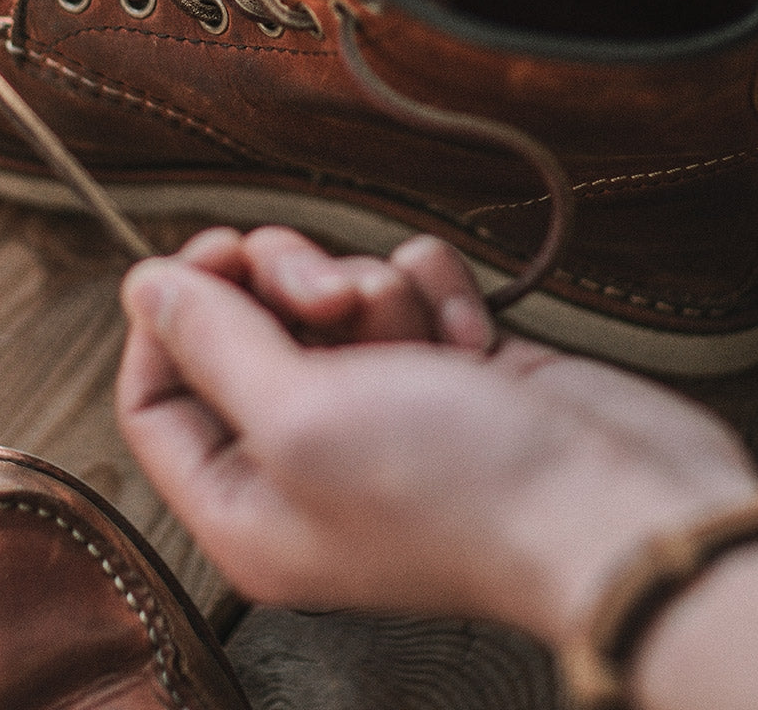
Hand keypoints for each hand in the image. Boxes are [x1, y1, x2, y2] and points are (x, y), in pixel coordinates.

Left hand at [116, 227, 756, 649]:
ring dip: (371, 290)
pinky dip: (431, 291)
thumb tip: (143, 284)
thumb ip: (210, 344)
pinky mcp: (440, 364)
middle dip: (288, 283)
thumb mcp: (299, 416)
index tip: (212, 255)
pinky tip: (467, 336)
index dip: (172, 314)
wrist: (614, 502)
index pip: (152, 394)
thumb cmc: (452, 487)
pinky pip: (400, 283)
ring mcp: (376, 407)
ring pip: (325, 292)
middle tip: (334, 295)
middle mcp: (301, 458)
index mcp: (243, 501)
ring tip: (417, 333)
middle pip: (240, 326)